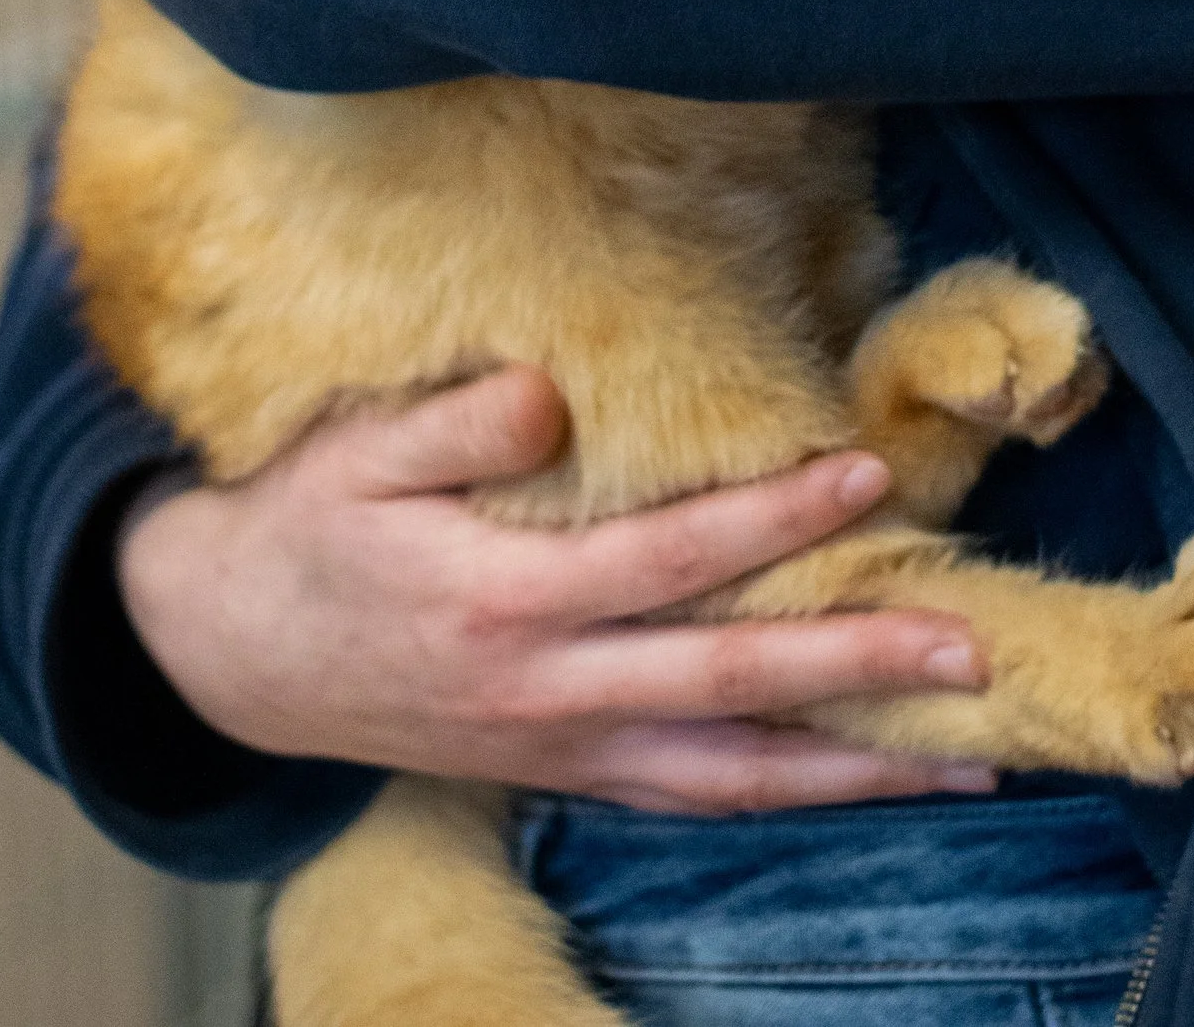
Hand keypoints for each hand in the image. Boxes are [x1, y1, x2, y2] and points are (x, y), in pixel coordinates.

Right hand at [116, 367, 994, 815]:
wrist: (220, 650)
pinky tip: (858, 781)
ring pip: (729, 775)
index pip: (668, 560)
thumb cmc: (299, 525)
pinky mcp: (558, 771)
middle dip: (858, 671)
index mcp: (503, 601)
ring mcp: (556, 748)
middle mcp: (545, 693)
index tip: (863, 471)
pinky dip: (782, 793)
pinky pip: (689, 795)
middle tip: (973, 652)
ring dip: (853, 768)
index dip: (769, 517)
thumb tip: (552, 399)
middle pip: (728, 690)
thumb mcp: (353, 449)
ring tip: (966, 751)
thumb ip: (454, 421)